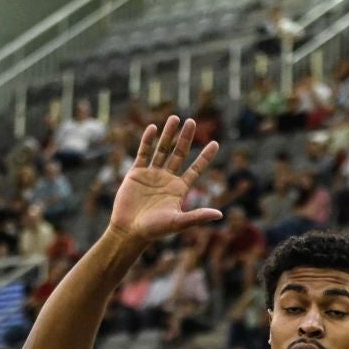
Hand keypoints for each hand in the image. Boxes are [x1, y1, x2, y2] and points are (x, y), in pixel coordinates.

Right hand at [110, 116, 221, 244]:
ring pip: (161, 150)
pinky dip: (147, 141)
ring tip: (175, 117)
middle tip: (192, 122)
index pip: (195, 169)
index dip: (205, 157)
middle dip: (185, 138)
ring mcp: (151, 175)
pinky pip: (143, 153)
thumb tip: (219, 214)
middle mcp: (166, 179)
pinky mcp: (136, 173)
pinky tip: (153, 128)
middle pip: (179, 154)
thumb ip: (197, 216)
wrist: (129, 231)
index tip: (215, 143)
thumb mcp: (178, 222)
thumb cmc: (154, 230)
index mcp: (179, 189)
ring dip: (168, 135)